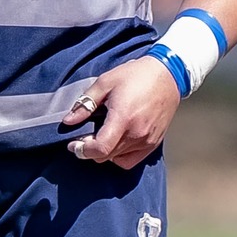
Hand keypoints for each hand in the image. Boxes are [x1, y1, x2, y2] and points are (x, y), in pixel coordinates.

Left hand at [64, 56, 181, 168]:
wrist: (168, 75)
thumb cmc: (136, 75)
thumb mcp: (106, 82)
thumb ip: (85, 104)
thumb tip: (68, 121)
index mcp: (123, 118)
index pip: (100, 149)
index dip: (82, 150)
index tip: (73, 144)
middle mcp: (137, 133)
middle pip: (105, 156)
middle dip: (90, 149)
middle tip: (84, 136)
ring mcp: (147, 141)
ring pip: (116, 159)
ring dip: (104, 151)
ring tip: (101, 135)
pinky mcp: (153, 143)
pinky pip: (130, 160)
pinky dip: (119, 156)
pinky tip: (116, 142)